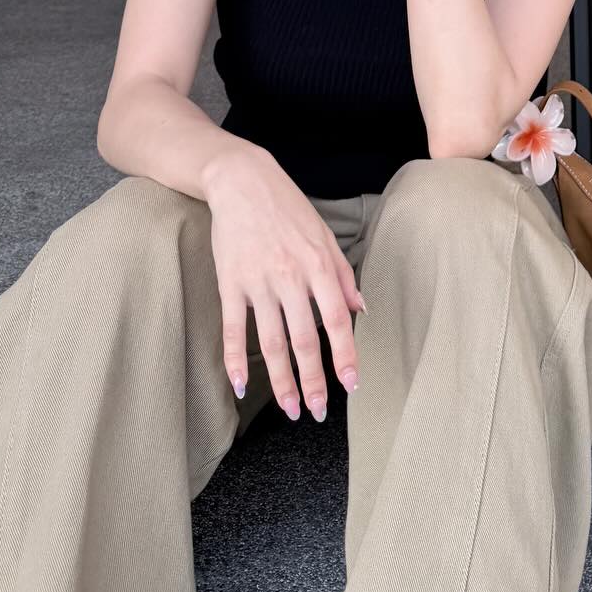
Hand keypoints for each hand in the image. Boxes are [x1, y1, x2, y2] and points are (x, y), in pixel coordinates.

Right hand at [203, 147, 365, 421]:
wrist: (242, 181)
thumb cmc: (288, 208)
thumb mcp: (324, 235)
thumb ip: (342, 275)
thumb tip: (361, 310)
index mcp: (318, 265)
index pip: (337, 320)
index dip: (346, 354)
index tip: (351, 383)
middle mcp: (290, 277)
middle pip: (304, 340)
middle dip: (313, 380)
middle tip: (318, 410)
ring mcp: (258, 282)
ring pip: (271, 343)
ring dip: (281, 380)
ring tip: (290, 408)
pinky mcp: (230, 283)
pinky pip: (233, 328)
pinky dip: (235, 360)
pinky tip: (240, 386)